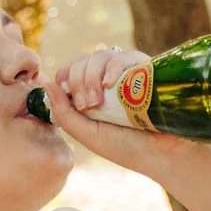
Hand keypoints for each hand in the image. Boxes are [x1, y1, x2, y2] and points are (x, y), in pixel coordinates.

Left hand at [45, 47, 210, 177]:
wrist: (164, 154)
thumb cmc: (127, 148)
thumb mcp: (88, 135)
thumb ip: (63, 114)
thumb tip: (46, 83)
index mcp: (93, 95)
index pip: (70, 72)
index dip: (66, 79)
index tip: (75, 103)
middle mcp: (108, 82)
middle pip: (82, 61)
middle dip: (78, 80)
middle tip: (88, 105)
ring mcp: (127, 74)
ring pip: (99, 56)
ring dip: (91, 74)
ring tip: (99, 99)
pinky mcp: (145, 70)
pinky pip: (122, 56)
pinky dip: (112, 66)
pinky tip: (110, 83)